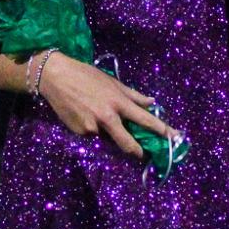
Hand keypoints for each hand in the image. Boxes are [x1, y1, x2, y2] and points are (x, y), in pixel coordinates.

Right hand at [34, 52, 175, 160]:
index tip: (174, 137)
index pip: (144, 119)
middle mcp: (107, 117)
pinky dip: (94, 131)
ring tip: (96, 116)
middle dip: (137, 151)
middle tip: (142, 153)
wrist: (55, 77)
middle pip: (127, 143)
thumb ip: (133, 95)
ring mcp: (92, 127)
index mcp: (118, 102)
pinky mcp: (79, 132)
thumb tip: (151, 102)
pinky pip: (93, 136)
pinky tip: (85, 115)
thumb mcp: (112, 82)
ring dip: (109, 135)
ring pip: (108, 139)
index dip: (161, 129)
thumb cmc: (86, 76)